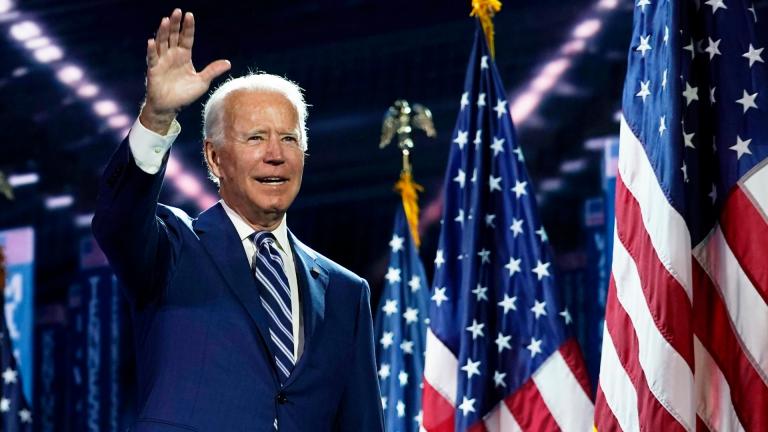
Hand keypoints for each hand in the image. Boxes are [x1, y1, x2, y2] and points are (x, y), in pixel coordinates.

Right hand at [140, 9, 230, 134]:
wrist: (170, 107)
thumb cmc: (185, 94)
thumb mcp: (202, 82)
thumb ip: (213, 71)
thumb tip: (228, 63)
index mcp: (184, 56)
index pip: (186, 38)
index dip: (188, 27)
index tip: (189, 15)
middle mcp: (172, 55)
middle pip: (173, 36)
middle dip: (175, 24)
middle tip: (177, 11)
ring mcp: (162, 61)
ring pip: (162, 43)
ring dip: (163, 32)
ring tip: (166, 20)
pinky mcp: (153, 69)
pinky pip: (152, 58)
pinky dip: (151, 50)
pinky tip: (152, 41)